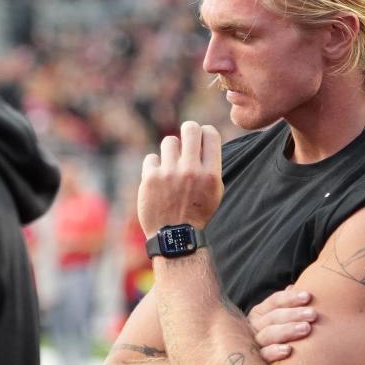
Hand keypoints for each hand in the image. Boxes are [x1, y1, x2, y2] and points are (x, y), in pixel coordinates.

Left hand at [138, 121, 222, 236]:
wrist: (174, 235)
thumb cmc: (196, 212)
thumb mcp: (214, 191)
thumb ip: (211, 166)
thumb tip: (204, 141)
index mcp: (211, 174)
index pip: (211, 134)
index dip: (206, 132)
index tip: (202, 138)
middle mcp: (191, 170)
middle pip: (190, 129)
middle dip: (189, 130)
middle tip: (187, 139)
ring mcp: (169, 173)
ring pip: (170, 141)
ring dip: (171, 150)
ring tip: (171, 164)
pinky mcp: (150, 177)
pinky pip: (152, 157)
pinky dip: (155, 166)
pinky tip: (158, 178)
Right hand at [248, 286, 315, 362]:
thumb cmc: (277, 337)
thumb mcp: (280, 319)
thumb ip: (288, 305)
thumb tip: (293, 286)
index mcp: (260, 313)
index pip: (275, 301)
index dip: (291, 298)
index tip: (308, 297)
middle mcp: (254, 326)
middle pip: (274, 317)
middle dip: (294, 314)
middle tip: (313, 314)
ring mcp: (253, 343)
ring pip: (268, 334)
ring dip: (288, 330)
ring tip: (306, 329)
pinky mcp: (255, 362)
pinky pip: (263, 355)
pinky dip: (274, 352)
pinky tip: (288, 350)